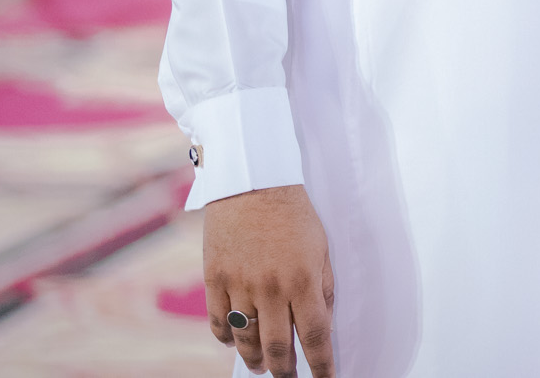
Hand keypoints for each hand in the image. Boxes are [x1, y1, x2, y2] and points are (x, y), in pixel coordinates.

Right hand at [203, 184, 334, 376]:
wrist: (253, 182)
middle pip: (278, 347)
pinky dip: (226, 337)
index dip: (322, 365)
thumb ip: (324, 288)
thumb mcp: (321, 248)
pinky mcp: (215, 279)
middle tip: (288, 377)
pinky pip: (218, 321)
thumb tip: (324, 325)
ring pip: (246, 340)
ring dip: (255, 359)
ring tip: (262, 365)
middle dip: (285, 371)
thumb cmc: (294, 214)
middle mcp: (271, 289)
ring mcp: (240, 286)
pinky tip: (234, 342)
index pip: (316, 336)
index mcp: (303, 280)